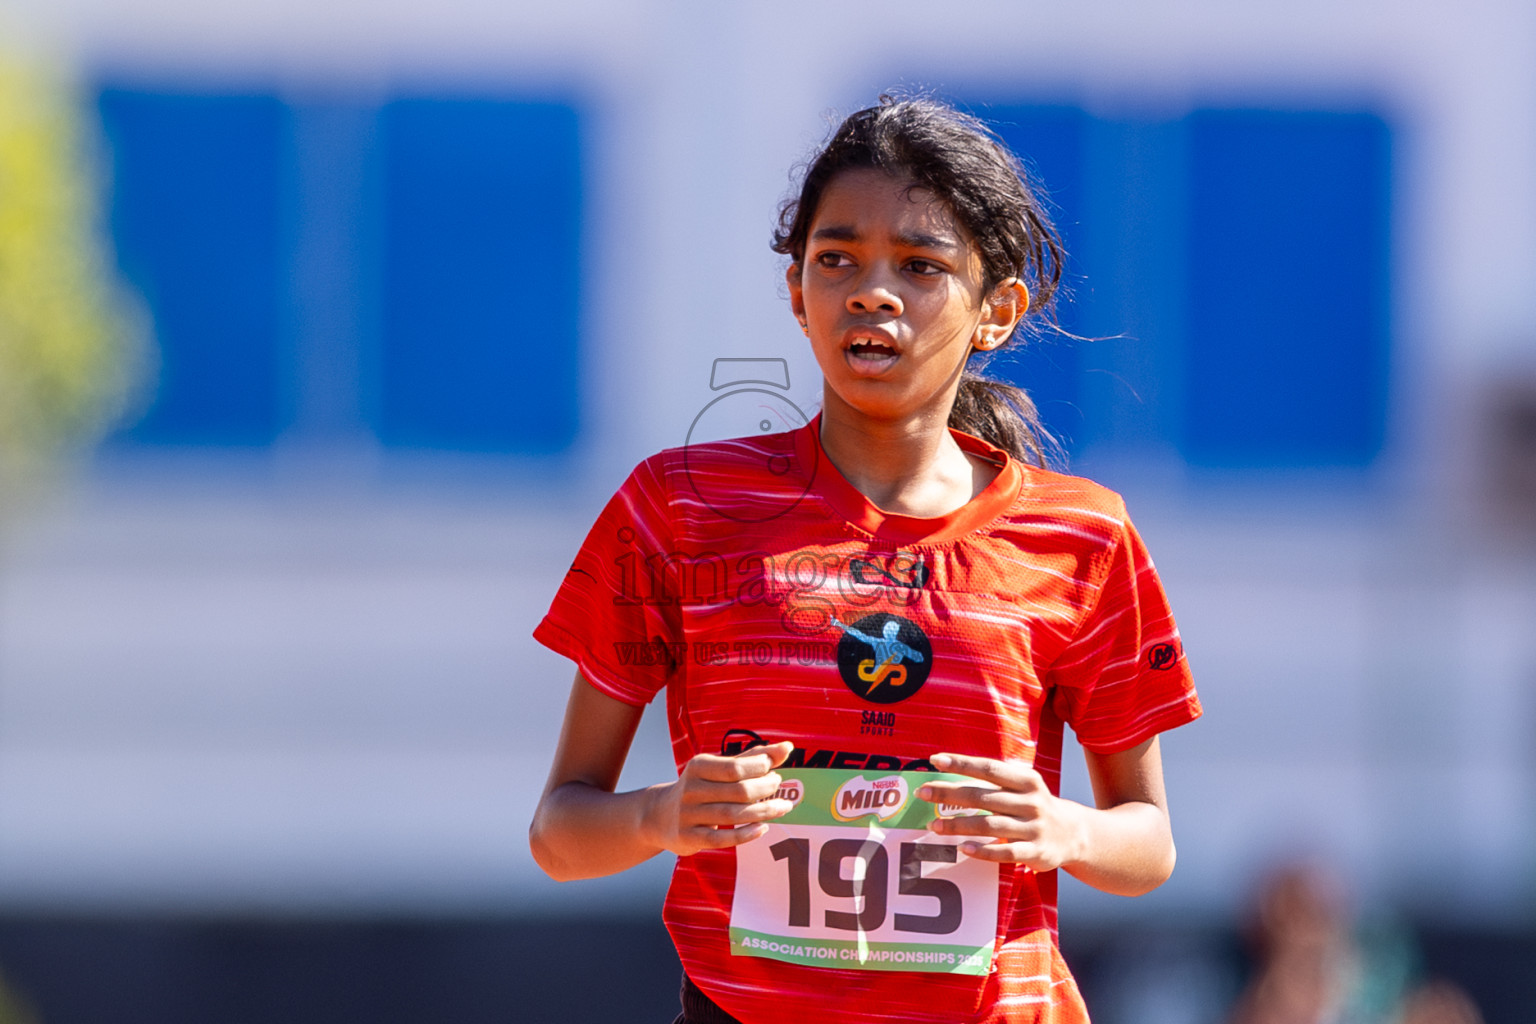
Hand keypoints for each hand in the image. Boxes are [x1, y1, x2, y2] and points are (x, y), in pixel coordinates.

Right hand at [643, 741, 795, 856]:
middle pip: (738, 791)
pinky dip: (746, 834)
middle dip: (765, 789)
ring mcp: (688, 815)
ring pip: (733, 815)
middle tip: (779, 787)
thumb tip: (787, 747)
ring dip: (764, 811)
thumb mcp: (719, 768)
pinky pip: (722, 838)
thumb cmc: (700, 787)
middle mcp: (691, 789)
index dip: (759, 769)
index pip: (735, 767)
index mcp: (698, 767)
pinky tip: (763, 828)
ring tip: (783, 807)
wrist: (659, 816)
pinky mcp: (689, 837)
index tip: (774, 770)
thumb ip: (752, 758)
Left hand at [916, 752, 1085, 870]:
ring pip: (990, 825)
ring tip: (934, 825)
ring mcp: (1034, 828)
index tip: (935, 760)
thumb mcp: (1023, 787)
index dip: (962, 763)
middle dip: (950, 794)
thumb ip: (993, 784)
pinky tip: (963, 849)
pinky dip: (983, 851)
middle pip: (983, 796)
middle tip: (923, 793)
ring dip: (959, 825)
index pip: (989, 768)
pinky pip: (1005, 852)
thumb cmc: (1034, 806)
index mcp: (1026, 780)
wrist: (1074, 834)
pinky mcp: (1035, 852)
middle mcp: (1030, 802)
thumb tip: (948, 776)